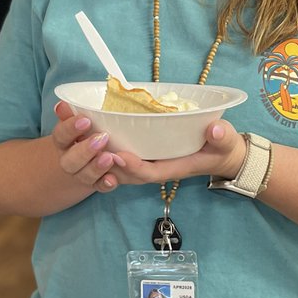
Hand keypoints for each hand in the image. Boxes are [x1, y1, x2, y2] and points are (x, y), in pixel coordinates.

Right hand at [52, 101, 126, 191]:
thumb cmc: (90, 132)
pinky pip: (100, 187)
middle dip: (84, 150)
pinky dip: (105, 184)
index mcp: (65, 141)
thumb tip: (61, 104)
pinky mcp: (98, 183)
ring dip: (96, 167)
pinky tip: (112, 179)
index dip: (69, 129)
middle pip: (69, 161)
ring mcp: (83, 174)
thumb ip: (72, 114)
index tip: (85, 120)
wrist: (93, 157)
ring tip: (110, 157)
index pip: (61, 135)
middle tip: (103, 138)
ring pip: (84, 176)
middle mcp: (71, 160)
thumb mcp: (82, 122)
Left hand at [52, 103, 245, 192]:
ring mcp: (141, 161)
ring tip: (72, 126)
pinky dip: (94, 142)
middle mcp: (151, 167)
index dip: (131, 167)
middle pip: (120, 169)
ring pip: (110, 162)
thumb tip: (215, 129)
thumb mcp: (225, 142)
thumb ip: (221, 137)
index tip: (118, 155)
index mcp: (170, 168)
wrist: (218, 155)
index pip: (147, 173)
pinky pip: (110, 153)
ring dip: (91, 147)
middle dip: (101, 157)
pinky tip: (77, 124)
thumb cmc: (221, 147)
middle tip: (83, 138)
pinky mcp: (136, 153)